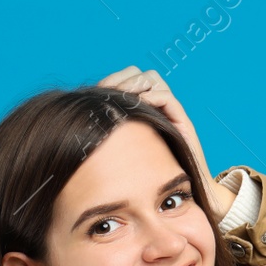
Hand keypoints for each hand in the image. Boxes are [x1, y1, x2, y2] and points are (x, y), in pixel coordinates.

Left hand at [96, 65, 237, 222]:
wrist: (185, 192)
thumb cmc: (149, 179)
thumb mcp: (121, 152)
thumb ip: (108, 136)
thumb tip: (80, 124)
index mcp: (142, 110)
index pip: (127, 78)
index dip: (112, 79)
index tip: (97, 91)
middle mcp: (157, 107)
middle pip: (139, 74)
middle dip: (122, 78)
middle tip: (108, 92)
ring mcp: (170, 113)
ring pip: (152, 79)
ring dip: (135, 84)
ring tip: (123, 99)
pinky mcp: (182, 122)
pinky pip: (166, 97)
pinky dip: (151, 97)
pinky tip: (138, 108)